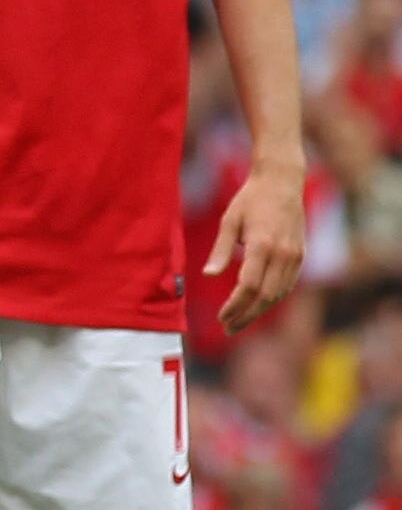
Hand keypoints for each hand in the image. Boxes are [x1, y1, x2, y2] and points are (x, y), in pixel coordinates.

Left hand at [206, 163, 304, 332]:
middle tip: (228, 327)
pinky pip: (288, 285)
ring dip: (259, 311)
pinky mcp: (300, 255)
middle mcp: (282, 253)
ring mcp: (295, 255)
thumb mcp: (229, 220)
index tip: (221, 317)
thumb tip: (209, 275)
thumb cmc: (250, 199)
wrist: (282, 181)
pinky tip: (257, 305)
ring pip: (279, 294)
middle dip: (246, 316)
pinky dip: (273, 298)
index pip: (248, 286)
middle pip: (265, 296)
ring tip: (239, 321)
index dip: (235, 306)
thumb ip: (221, 250)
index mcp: (262, 245)